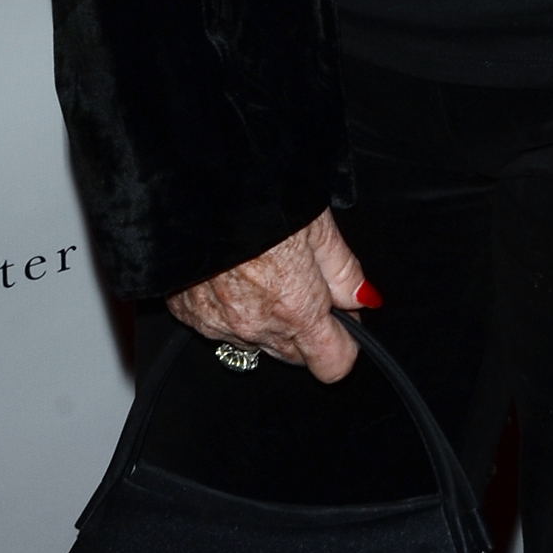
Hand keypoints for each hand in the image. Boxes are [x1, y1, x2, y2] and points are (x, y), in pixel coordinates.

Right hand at [166, 208, 374, 382]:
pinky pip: (220, 326)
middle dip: (308, 330)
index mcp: (296, 309)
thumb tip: (363, 298)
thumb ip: (343, 270)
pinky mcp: (189, 314)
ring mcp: (219, 325)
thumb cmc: (260, 200)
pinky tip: (233, 274)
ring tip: (266, 272)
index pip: (332, 363)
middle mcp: (256, 327)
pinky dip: (231, 309)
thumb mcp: (318, 226)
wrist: (195, 189)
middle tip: (307, 283)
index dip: (346, 343)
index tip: (346, 322)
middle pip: (295, 354)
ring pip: (256, 341)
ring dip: (268, 320)